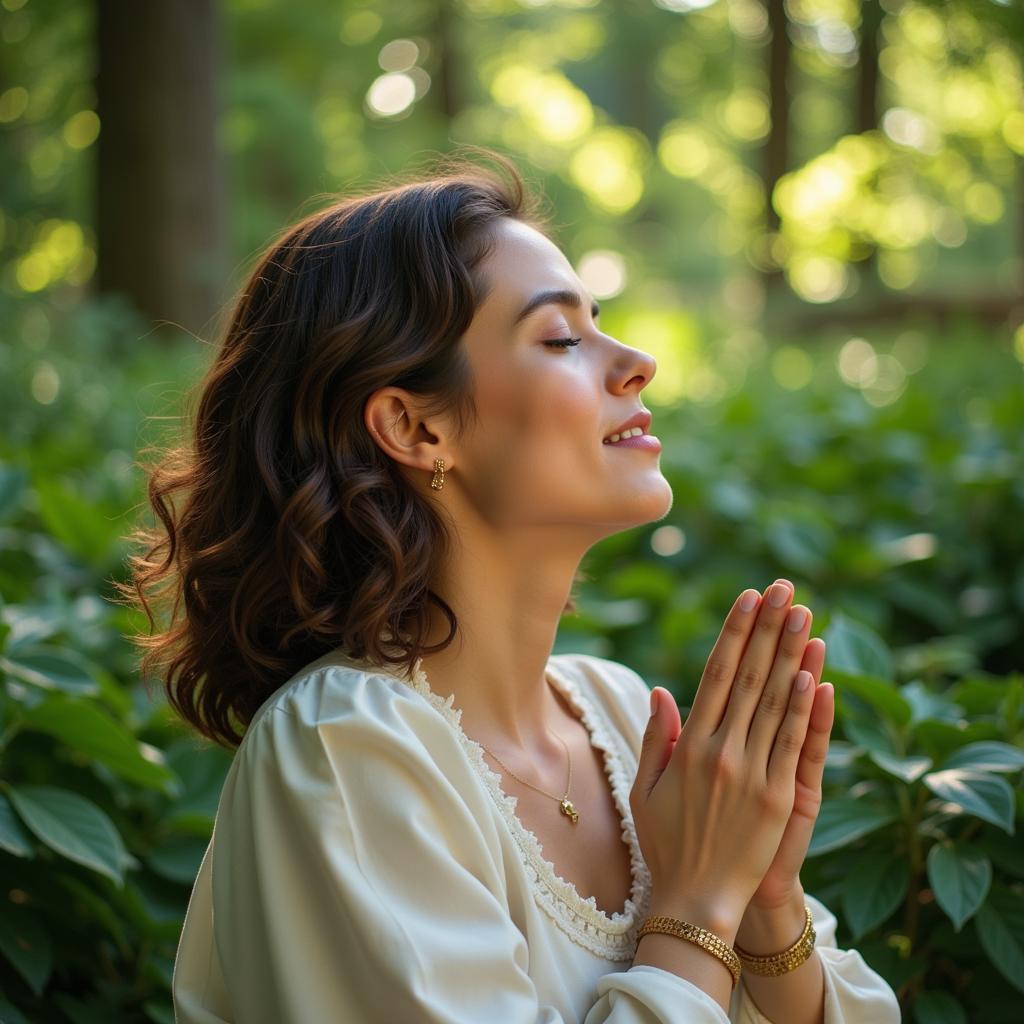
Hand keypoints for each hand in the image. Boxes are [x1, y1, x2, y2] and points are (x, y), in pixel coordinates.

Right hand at [631, 577, 820, 934]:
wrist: (697, 900)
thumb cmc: (666, 842)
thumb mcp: (645, 787)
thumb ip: (657, 736)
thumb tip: (663, 689)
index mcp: (689, 746)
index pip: (716, 674)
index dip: (734, 632)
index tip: (747, 598)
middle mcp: (722, 752)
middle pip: (750, 677)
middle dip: (768, 628)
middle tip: (784, 589)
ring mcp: (754, 773)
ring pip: (776, 702)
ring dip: (791, 654)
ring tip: (803, 615)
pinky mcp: (780, 797)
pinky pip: (795, 743)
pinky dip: (806, 708)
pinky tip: (814, 673)